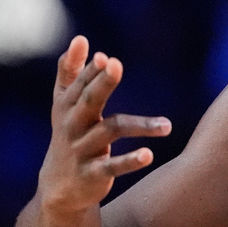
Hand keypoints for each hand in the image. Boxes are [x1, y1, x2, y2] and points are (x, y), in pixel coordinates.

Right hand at [38, 36, 171, 212]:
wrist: (60, 187)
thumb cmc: (69, 135)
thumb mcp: (64, 104)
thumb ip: (71, 72)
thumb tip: (80, 39)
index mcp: (67, 107)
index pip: (79, 85)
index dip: (90, 71)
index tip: (104, 57)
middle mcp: (72, 126)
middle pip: (89, 101)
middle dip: (101, 83)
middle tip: (116, 64)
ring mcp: (82, 150)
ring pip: (110, 131)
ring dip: (140, 125)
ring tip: (167, 126)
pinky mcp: (93, 174)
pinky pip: (112, 167)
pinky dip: (130, 161)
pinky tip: (149, 154)